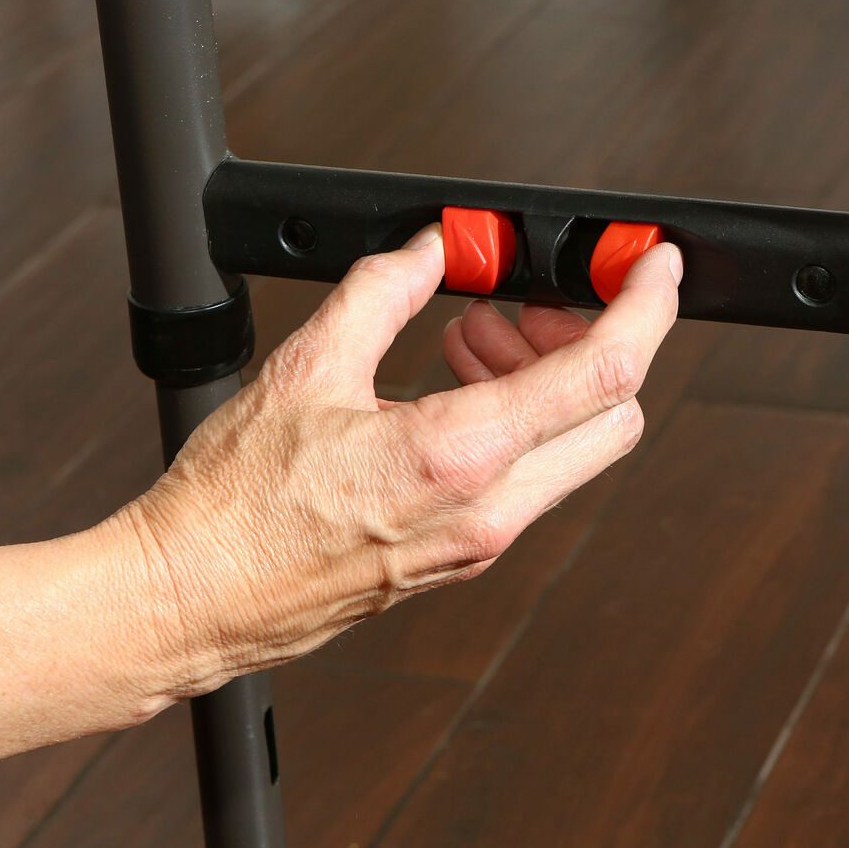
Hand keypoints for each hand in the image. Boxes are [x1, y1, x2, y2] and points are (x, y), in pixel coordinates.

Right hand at [115, 225, 681, 699]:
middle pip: (613, 415)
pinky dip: (519, 422)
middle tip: (532, 304)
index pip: (603, 371)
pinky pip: (530, 479)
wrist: (197, 596)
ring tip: (473, 340)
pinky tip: (452, 390)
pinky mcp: (461, 555)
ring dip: (549, 381)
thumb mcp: (309, 367)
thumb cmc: (236, 506)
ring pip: (576, 450)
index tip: (652, 266)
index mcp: (460, 456)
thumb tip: (430, 251)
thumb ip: (386, 291)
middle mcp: (489, 511)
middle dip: (594, 343)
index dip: (644, 305)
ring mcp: (480, 541)